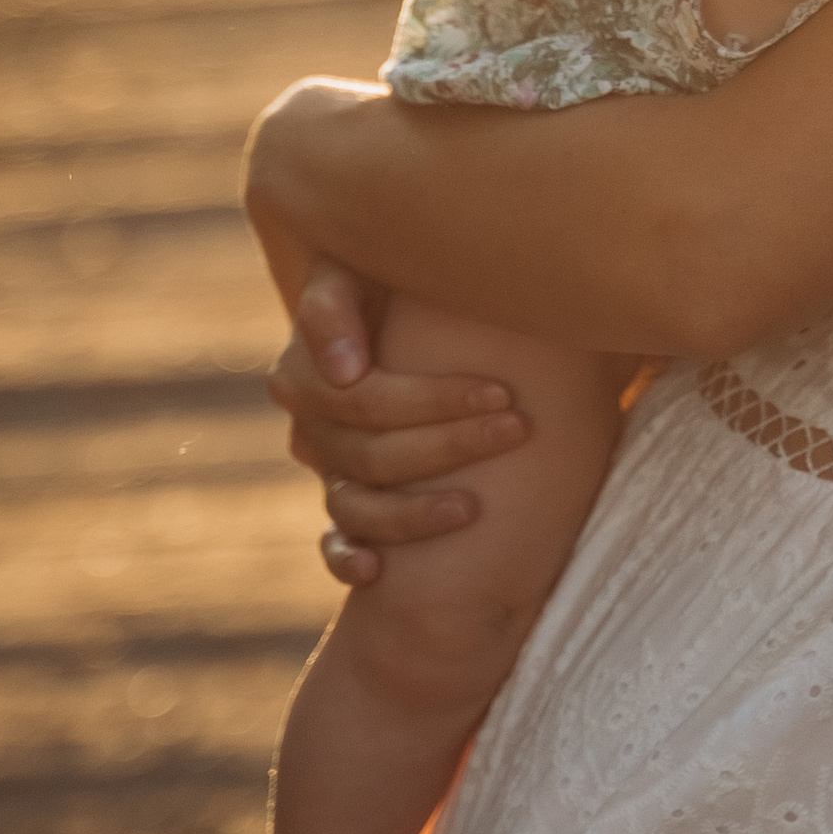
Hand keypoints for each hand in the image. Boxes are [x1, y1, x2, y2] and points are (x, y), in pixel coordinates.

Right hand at [268, 258, 529, 585]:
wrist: (436, 320)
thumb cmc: (427, 281)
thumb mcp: (401, 263)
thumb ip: (380, 282)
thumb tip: (349, 370)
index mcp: (318, 352)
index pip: (361, 387)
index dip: (424, 396)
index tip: (493, 391)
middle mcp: (314, 409)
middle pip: (369, 443)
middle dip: (447, 440)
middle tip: (518, 425)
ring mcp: (328, 461)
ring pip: (356, 499)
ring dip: (410, 512)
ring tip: (474, 509)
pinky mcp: (345, 506)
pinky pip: (334, 543)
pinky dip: (349, 559)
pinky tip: (378, 570)